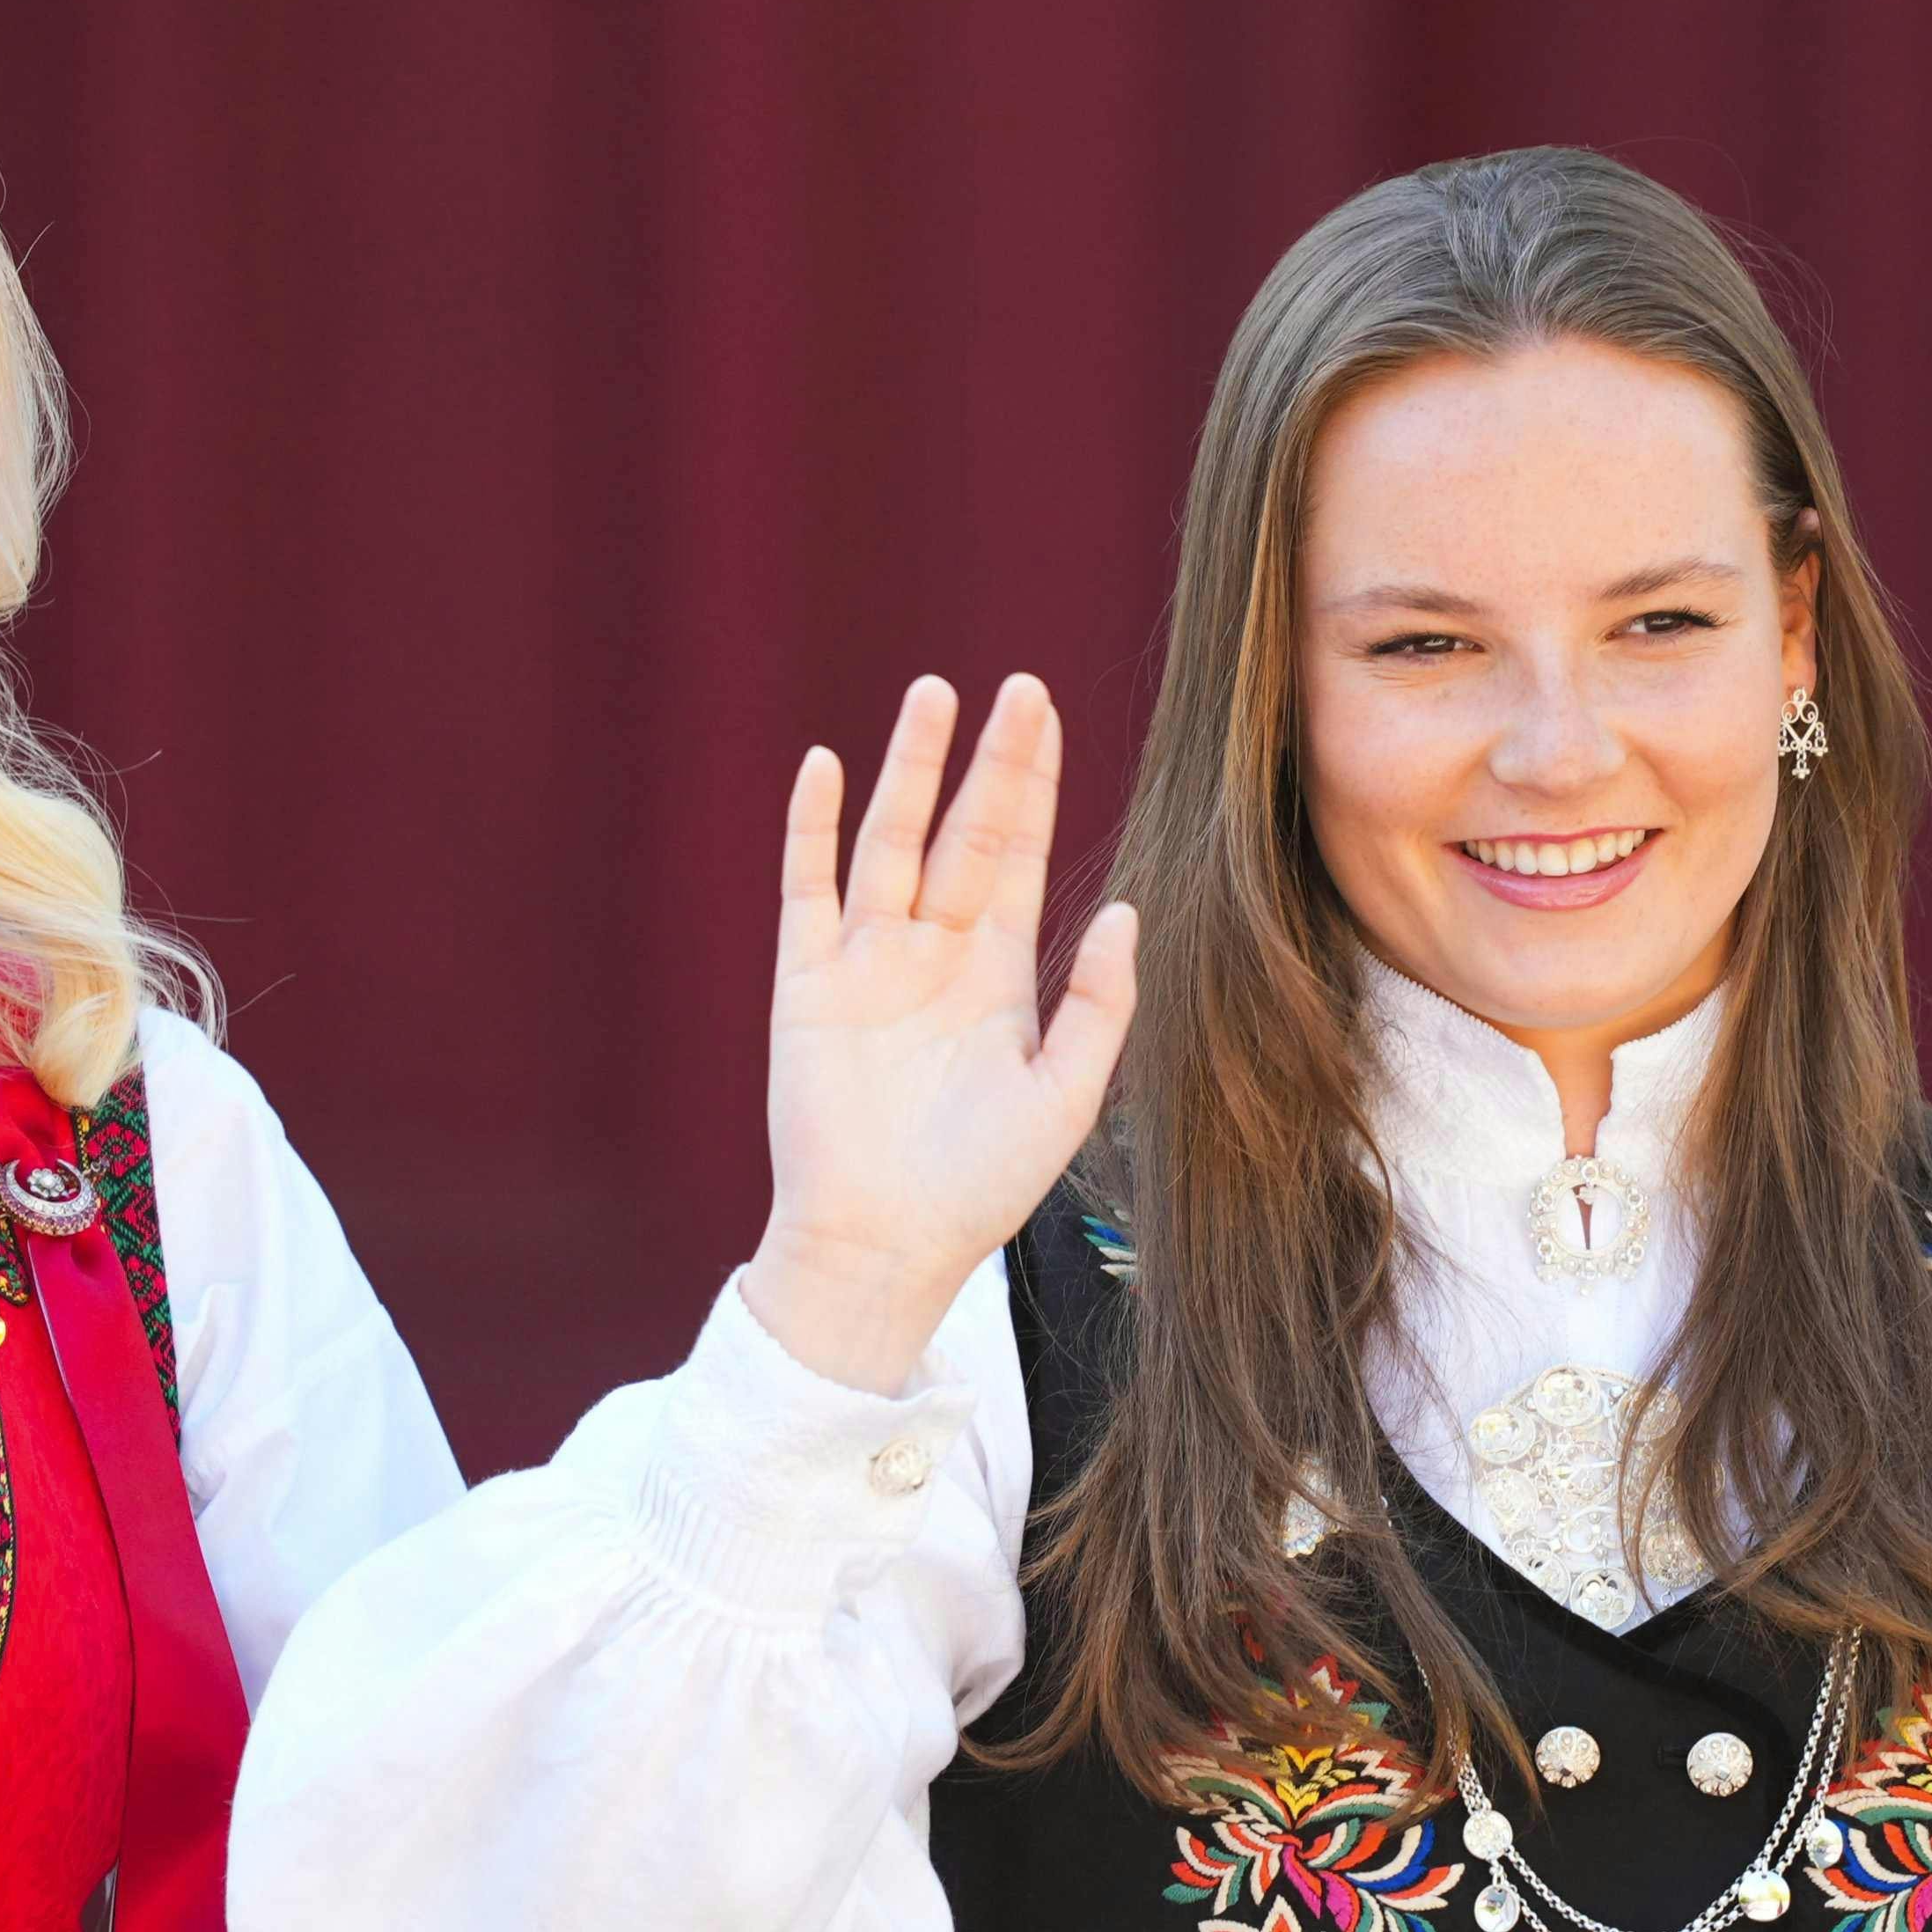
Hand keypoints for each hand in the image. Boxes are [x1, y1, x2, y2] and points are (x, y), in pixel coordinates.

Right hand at [737, 672, 1139, 1392]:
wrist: (886, 1245)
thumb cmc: (979, 1185)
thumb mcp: (1067, 1095)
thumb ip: (1100, 1004)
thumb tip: (1123, 909)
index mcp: (997, 974)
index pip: (1020, 855)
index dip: (1035, 785)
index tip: (1047, 714)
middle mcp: (933, 953)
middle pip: (965, 831)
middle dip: (991, 761)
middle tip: (1016, 686)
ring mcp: (868, 961)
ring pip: (890, 841)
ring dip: (910, 769)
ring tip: (934, 696)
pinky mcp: (808, 982)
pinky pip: (808, 888)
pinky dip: (815, 828)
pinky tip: (828, 767)